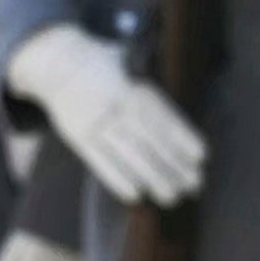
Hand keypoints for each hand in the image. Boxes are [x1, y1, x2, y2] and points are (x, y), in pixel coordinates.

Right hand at [5, 23, 208, 206]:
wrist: (58, 64)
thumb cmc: (106, 70)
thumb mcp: (133, 70)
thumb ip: (153, 97)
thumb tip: (182, 128)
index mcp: (133, 87)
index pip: (163, 115)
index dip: (183, 137)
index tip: (201, 157)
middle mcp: (116, 103)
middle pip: (149, 139)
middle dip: (173, 165)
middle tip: (194, 185)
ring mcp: (95, 120)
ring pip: (128, 152)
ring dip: (152, 177)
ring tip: (171, 196)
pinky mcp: (77, 135)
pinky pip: (98, 160)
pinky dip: (116, 178)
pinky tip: (135, 194)